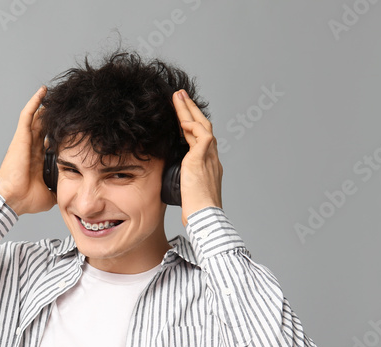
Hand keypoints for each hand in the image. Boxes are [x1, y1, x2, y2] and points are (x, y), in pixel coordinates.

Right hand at [0, 85, 56, 216]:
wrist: (13, 199)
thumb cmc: (25, 199)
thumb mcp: (49, 195)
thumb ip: (58, 190)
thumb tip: (69, 194)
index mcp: (36, 161)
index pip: (47, 142)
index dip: (56, 134)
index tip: (69, 127)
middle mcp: (30, 149)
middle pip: (42, 127)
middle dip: (51, 117)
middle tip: (64, 106)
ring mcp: (25, 142)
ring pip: (36, 118)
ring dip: (44, 106)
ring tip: (54, 94)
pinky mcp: (21, 137)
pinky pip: (27, 115)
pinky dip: (34, 103)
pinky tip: (43, 92)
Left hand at [172, 89, 222, 226]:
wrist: (204, 217)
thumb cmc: (195, 210)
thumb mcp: (185, 189)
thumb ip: (180, 178)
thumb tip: (169, 176)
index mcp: (208, 165)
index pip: (201, 138)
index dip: (192, 125)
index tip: (182, 115)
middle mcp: (212, 158)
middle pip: (203, 126)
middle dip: (191, 110)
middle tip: (180, 95)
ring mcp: (209, 157)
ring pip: (202, 125)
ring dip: (189, 110)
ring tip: (178, 97)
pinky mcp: (202, 159)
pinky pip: (201, 135)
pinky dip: (192, 125)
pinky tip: (181, 119)